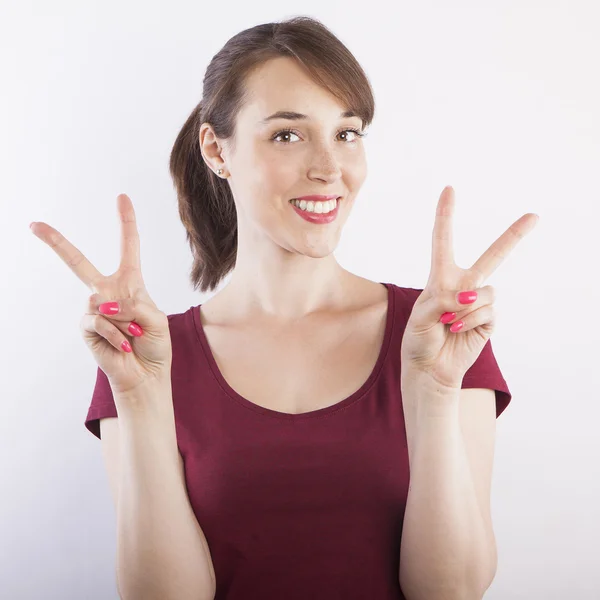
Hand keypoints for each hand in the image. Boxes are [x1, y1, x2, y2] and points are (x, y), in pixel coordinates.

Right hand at [30, 193, 172, 396]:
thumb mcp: (157, 319)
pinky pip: (97, 320)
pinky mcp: (86, 327)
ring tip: (133, 336)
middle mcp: (108, 292)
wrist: (147, 374)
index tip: (122, 197)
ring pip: (104, 302)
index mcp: (130, 284)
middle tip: (34, 225)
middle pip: (78, 262)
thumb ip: (135, 305)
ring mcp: (94, 309)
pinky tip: (123, 345)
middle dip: (56, 243)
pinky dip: (115, 332)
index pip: (128, 247)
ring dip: (127, 321)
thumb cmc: (154, 345)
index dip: (125, 222)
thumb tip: (103, 304)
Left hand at [400, 186, 538, 390]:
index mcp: (441, 278)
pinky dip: (471, 321)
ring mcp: (478, 303)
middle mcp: (463, 286)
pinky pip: (488, 311)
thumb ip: (441, 299)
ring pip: (486, 292)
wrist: (429, 369)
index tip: (449, 189)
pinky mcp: (489, 321)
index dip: (446, 215)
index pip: (443, 241)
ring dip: (465, 308)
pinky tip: (458, 330)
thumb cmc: (418, 340)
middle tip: (535, 216)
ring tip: (449, 322)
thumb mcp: (420, 316)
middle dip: (514, 235)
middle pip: (493, 255)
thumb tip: (469, 296)